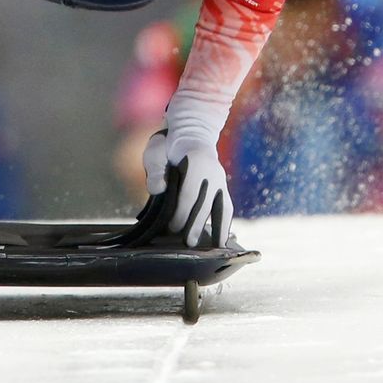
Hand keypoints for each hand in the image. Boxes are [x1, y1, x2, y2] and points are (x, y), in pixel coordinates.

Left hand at [143, 130, 232, 246]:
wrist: (190, 133)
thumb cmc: (167, 146)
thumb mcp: (156, 152)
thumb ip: (155, 169)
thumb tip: (158, 189)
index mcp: (195, 161)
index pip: (189, 192)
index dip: (181, 212)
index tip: (172, 228)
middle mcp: (212, 171)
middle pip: (205, 203)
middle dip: (196, 225)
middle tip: (187, 243)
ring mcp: (220, 179)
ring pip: (221, 207)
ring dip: (216, 228)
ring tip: (213, 249)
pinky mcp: (222, 186)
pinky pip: (227, 206)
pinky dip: (225, 223)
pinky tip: (223, 240)